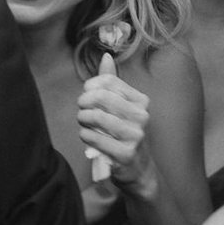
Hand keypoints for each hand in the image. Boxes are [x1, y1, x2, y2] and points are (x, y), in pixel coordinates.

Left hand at [77, 59, 152, 189]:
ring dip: (82, 119)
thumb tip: (106, 56)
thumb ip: (113, 83)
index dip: (90, 86)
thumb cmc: (123, 134)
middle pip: (100, 96)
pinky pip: (94, 137)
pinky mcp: (126, 153)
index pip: (107, 81)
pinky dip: (85, 135)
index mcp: (141, 100)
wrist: (138, 168)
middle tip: (81, 110)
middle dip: (83, 102)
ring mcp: (136, 135)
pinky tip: (87, 136)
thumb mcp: (121, 107)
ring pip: (95, 116)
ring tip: (83, 124)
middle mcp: (142, 116)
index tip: (87, 95)